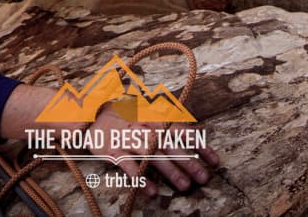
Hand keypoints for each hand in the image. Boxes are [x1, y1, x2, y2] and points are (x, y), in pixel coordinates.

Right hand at [89, 109, 219, 197]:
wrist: (92, 116)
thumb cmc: (127, 120)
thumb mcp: (150, 118)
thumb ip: (170, 129)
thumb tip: (198, 138)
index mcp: (157, 120)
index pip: (183, 132)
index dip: (201, 146)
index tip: (215, 162)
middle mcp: (145, 129)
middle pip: (171, 145)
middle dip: (189, 162)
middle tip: (203, 178)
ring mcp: (129, 140)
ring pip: (152, 155)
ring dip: (170, 171)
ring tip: (184, 186)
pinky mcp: (113, 151)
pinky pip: (128, 167)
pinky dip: (140, 179)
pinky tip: (152, 192)